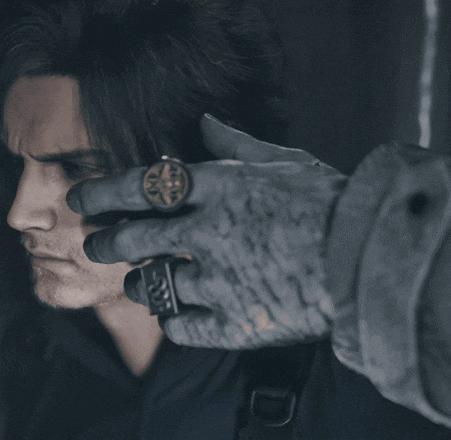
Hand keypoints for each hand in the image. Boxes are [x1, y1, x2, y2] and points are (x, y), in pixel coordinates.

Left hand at [66, 115, 345, 348]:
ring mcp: (220, 282)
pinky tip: (174, 316)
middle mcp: (209, 233)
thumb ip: (238, 144)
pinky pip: (183, 328)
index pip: (141, 187)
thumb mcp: (285, 161)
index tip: (81, 199)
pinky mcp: (235, 324)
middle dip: (105, 242)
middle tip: (95, 244)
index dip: (103, 191)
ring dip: (137, 284)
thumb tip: (207, 122)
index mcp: (220, 188)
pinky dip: (172, 321)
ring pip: (152, 286)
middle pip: (133, 239)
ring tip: (136, 282)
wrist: (370, 258)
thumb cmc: (329, 202)